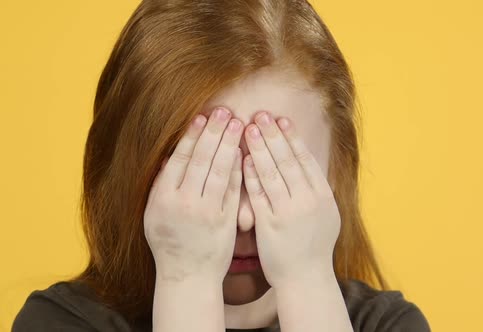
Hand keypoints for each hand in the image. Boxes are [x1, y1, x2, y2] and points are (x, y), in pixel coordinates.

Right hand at [144, 107, 243, 282]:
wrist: (188, 274)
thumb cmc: (168, 241)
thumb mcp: (154, 213)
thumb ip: (161, 184)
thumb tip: (170, 155)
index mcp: (163, 198)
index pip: (180, 159)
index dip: (192, 136)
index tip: (202, 117)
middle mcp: (184, 203)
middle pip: (201, 160)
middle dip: (213, 133)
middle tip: (224, 111)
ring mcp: (206, 212)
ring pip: (219, 171)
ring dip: (228, 145)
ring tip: (237, 123)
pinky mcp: (225, 221)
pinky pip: (232, 190)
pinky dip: (237, 169)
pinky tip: (243, 151)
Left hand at [242, 111, 340, 288]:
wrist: (306, 278)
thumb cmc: (314, 246)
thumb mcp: (326, 215)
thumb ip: (317, 190)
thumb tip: (308, 165)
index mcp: (323, 196)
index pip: (305, 160)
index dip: (292, 138)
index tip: (281, 119)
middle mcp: (308, 201)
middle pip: (288, 161)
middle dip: (274, 135)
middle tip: (261, 114)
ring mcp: (289, 213)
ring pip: (272, 174)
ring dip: (259, 149)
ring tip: (249, 128)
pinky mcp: (270, 225)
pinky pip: (258, 195)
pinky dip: (250, 176)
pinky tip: (242, 160)